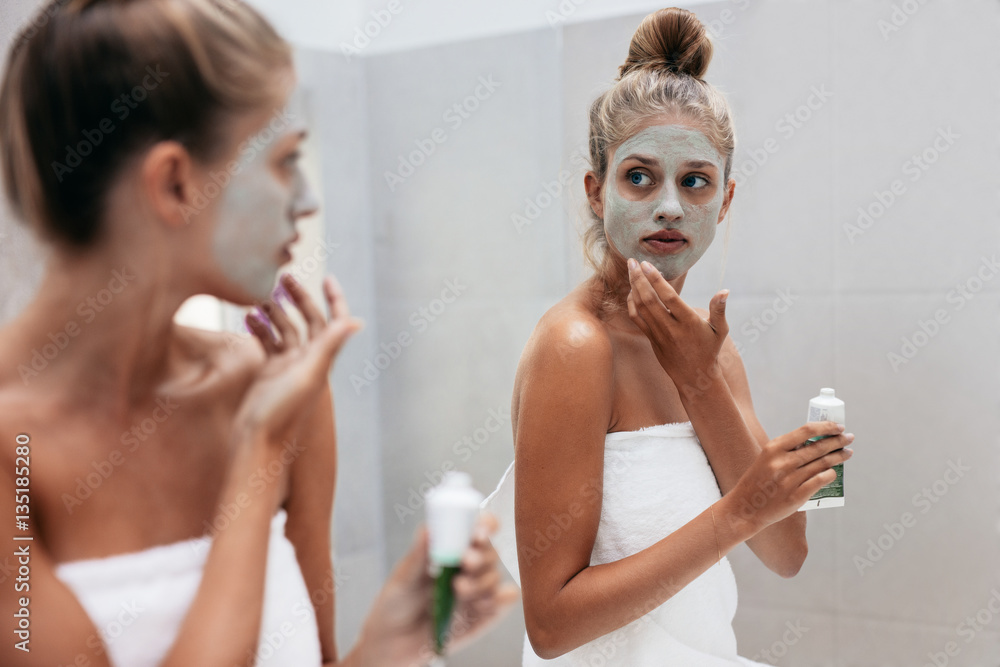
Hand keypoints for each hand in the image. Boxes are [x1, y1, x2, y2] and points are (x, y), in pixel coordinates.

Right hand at [234, 273, 361, 443]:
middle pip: (308, 320)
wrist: (258, 442)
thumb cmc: (283, 413)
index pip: (334, 321)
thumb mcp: (307, 375)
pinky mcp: (269, 373)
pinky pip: (268, 344)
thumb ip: (329, 347)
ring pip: (285, 330)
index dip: (334, 299)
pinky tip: (247, 317)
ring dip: (275, 311)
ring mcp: (288, 367)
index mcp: (321, 359)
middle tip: (283, 276)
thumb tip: (356, 320)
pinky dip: (260, 329)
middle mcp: (307, 361)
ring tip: (258, 295)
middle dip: (299, 297)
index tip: (327, 278)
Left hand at [356, 514, 519, 665]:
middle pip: (491, 551)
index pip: (478, 527)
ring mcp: (477, 589)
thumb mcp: (403, 577)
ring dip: (480, 582)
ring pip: (495, 577)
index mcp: (451, 548)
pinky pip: (505, 600)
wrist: (395, 641)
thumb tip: (428, 529)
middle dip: (481, 556)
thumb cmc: (396, 602)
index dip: (485, 525)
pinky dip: (499, 599)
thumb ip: (419, 555)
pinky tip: (479, 604)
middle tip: (465, 562)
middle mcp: (468, 566)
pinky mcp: (484, 613)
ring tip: (458, 590)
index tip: (478, 534)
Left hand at [625, 258, 728, 384]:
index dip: (656, 280)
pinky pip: (636, 318)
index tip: (647, 264)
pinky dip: (631, 303)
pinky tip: (632, 290)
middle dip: (638, 279)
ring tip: (631, 269)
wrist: (694, 376)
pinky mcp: (651, 338)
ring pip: (640, 308)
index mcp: (688, 322)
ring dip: (633, 287)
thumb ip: (719, 309)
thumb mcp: (720, 331)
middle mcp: (671, 328)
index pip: (669, 298)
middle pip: (649, 300)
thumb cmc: (709, 350)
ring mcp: (658, 334)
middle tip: (632, 261)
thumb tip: (725, 290)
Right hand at [726, 422, 853, 532]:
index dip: (826, 427)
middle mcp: (781, 462)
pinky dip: (830, 474)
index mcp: (773, 448)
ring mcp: (789, 480)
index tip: (838, 427)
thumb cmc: (758, 480)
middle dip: (838, 441)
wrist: (746, 508)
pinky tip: (834, 472)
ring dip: (839, 457)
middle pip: (818, 447)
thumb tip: (817, 441)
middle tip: (848, 438)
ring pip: (822, 464)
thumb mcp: (766, 459)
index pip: (806, 431)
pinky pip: (820, 481)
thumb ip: (788, 450)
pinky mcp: (796, 497)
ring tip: (847, 453)